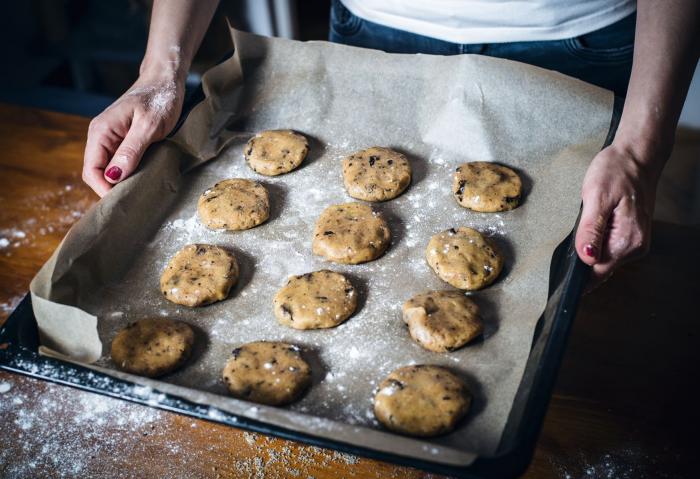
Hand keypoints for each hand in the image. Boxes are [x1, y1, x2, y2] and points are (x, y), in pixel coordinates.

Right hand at [82, 74, 184, 195]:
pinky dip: (129, 174)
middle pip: (98, 173)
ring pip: (109, 170)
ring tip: (139, 192)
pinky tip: (142, 179)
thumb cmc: (160, 98)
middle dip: (112, 189)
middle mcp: (101, 136)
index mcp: (101, 132)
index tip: (124, 200)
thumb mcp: (148, 126)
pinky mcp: (124, 140)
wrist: (166, 80)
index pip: (91, 170)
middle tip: (134, 200)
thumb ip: (131, 150)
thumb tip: (113, 177)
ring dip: (122, 182)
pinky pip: (120, 163)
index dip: (104, 189)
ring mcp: (112, 139)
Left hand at [575, 141, 659, 290]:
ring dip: (590, 247)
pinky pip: (609, 248)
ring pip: (603, 259)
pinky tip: (596, 223)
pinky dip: (597, 240)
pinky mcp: (632, 236)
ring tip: (590, 220)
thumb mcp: (596, 197)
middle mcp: (635, 247)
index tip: (562, 272)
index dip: (578, 275)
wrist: (636, 156)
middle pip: (600, 268)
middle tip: (577, 230)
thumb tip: (587, 257)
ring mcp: (635, 242)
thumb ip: (592, 230)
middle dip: (583, 257)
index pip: (597, 273)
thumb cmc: (617, 171)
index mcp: (627, 240)